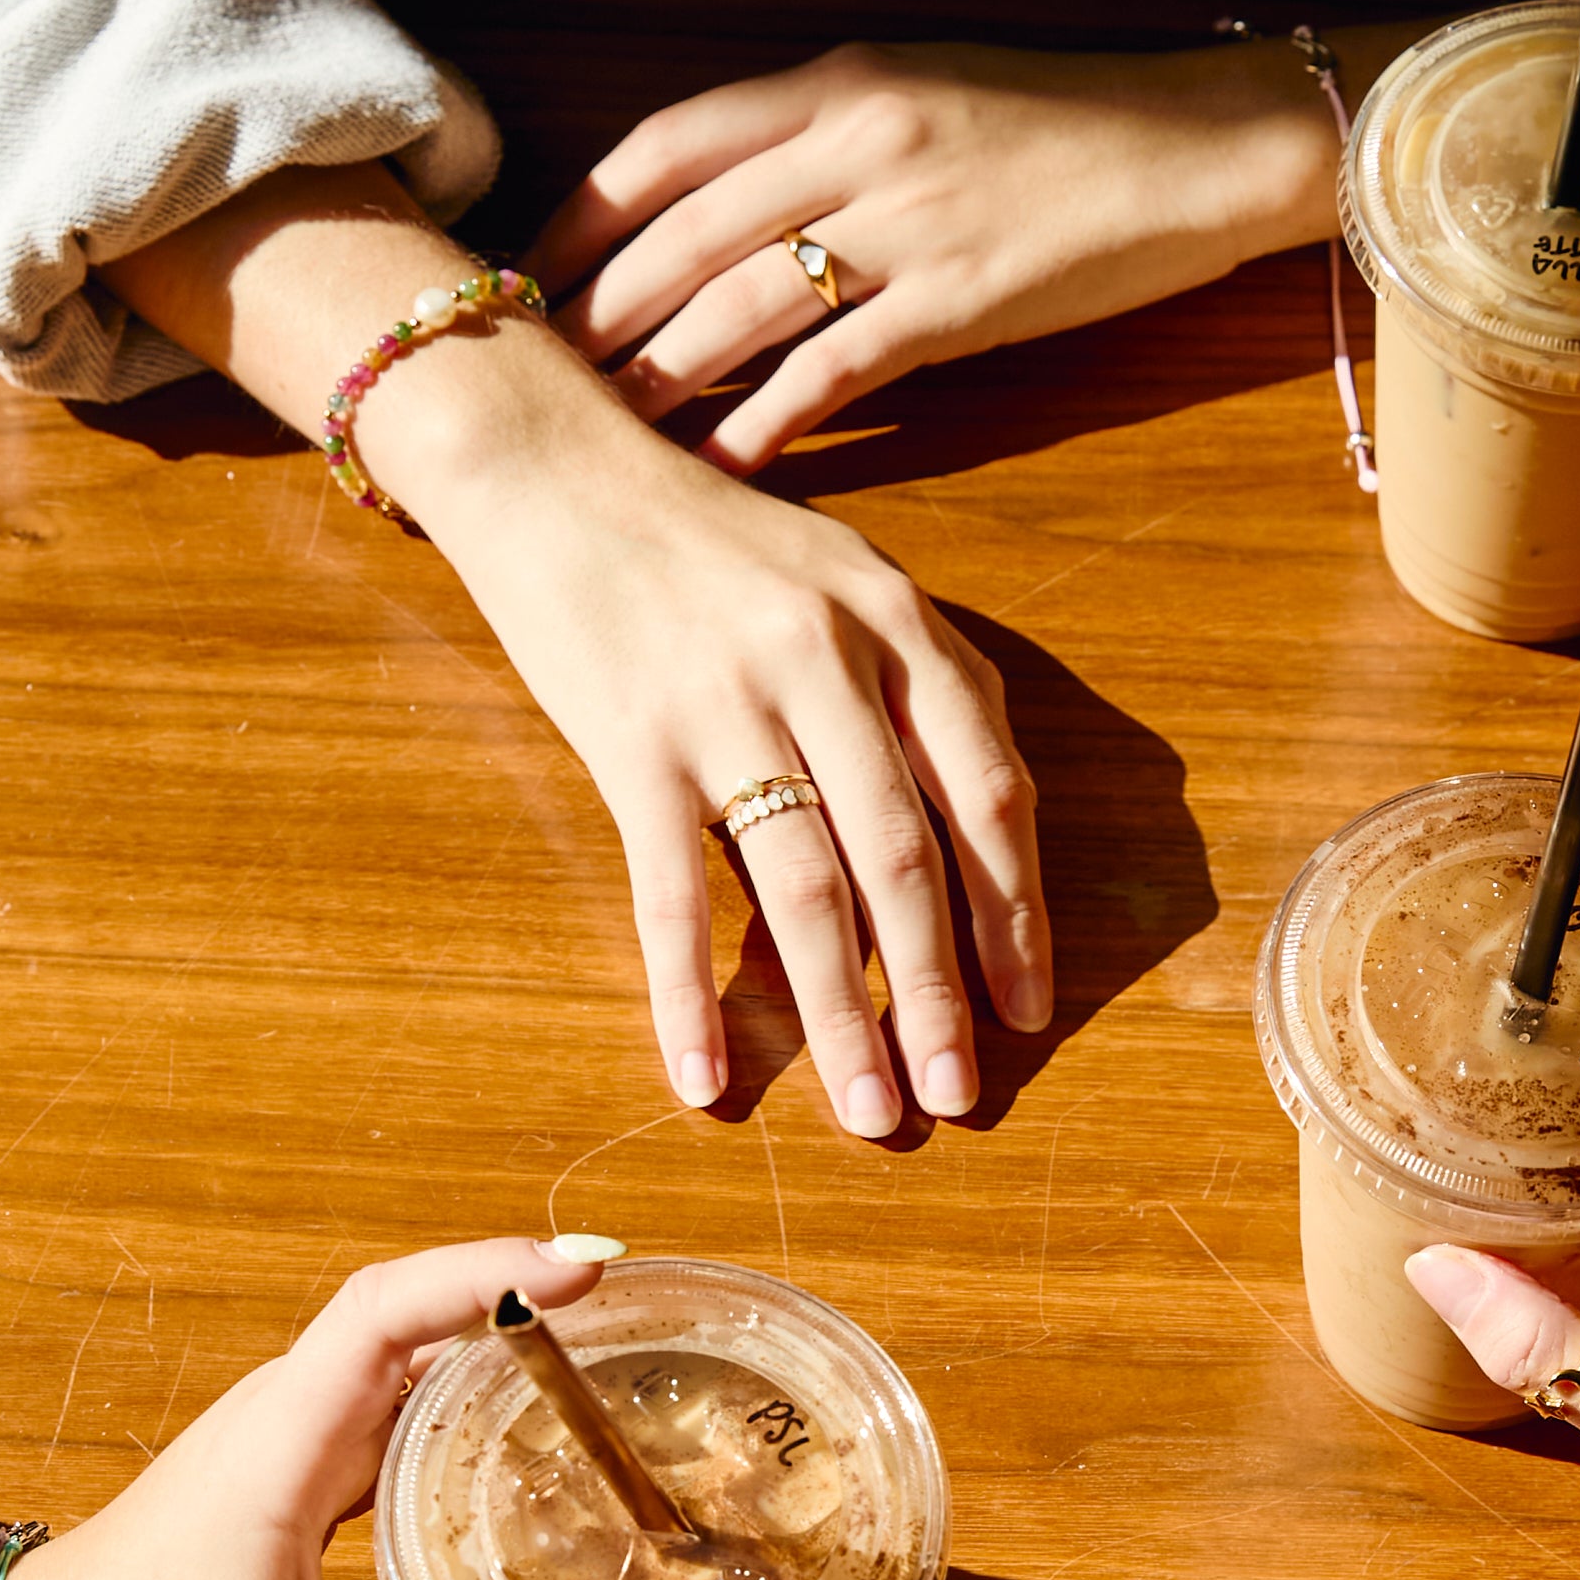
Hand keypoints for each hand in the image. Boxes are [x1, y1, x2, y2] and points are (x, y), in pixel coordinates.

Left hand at [0, 1233, 603, 1579]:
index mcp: (275, 1452)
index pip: (382, 1315)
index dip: (483, 1274)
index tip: (584, 1265)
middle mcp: (282, 1418)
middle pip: (408, 1311)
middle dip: (515, 1286)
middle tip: (635, 1301)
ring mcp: (286, 1433)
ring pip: (401, 1346)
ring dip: (492, 1326)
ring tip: (608, 1339)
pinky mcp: (293, 1462)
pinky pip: (389, 1390)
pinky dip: (462, 1381)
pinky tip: (528, 1418)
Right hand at [101, 166, 1048, 1135]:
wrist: (553, 464)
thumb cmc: (709, 543)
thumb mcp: (840, 583)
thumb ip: (911, 692)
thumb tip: (972, 838)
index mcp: (898, 623)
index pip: (987, 791)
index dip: (1016, 913)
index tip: (1027, 1012)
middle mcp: (826, 661)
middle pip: (907, 858)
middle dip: (941, 995)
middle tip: (959, 1098)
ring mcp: (726, 701)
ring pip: (806, 889)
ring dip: (843, 1018)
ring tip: (873, 1115)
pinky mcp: (630, 740)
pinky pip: (670, 892)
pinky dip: (688, 994)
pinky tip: (704, 1076)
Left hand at [531, 39, 1345, 474]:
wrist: (1202, 146)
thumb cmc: (1066, 130)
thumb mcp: (925, 98)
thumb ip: (824, 143)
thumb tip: (730, 214)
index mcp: (836, 82)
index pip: (665, 145)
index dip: (583, 215)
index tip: (529, 272)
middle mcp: (855, 139)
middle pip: (681, 232)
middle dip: (597, 309)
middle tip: (539, 376)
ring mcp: (907, 219)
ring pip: (740, 302)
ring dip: (660, 374)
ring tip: (606, 434)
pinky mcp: (961, 299)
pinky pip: (833, 368)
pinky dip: (765, 422)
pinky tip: (723, 470)